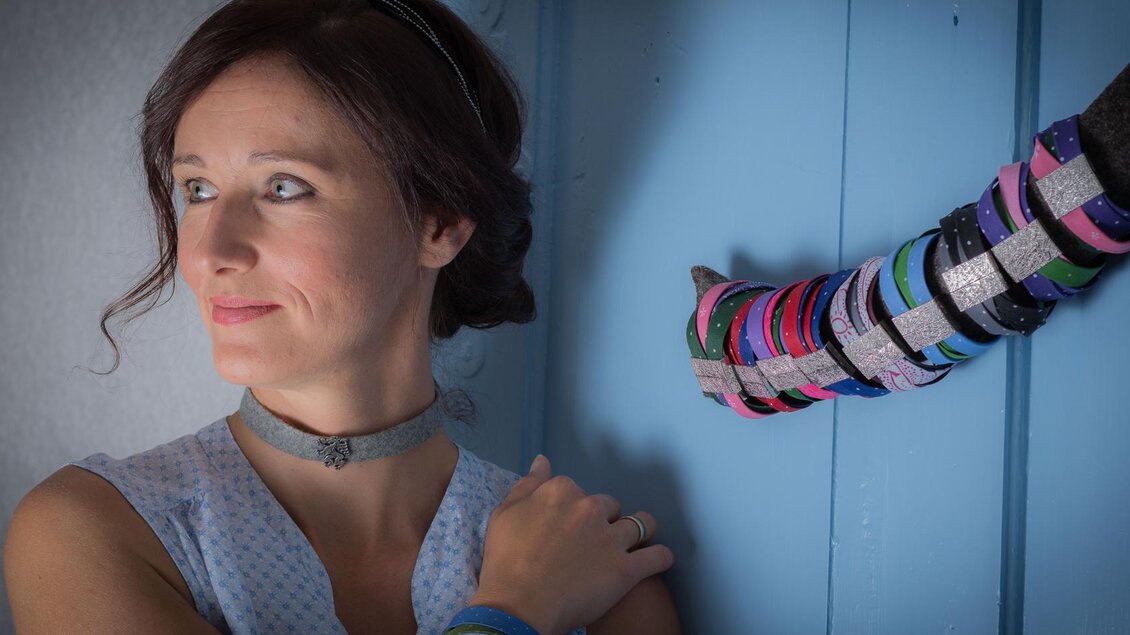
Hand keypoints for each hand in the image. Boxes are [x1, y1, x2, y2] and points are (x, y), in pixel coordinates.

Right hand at [468, 454, 674, 634]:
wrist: (518, 605)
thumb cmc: (506, 562)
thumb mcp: (505, 514)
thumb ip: (528, 484)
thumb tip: (542, 460)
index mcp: (562, 491)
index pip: (578, 491)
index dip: (574, 509)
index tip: (567, 527)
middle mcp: (590, 508)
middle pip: (610, 506)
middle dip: (604, 520)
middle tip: (591, 543)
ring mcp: (611, 538)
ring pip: (642, 524)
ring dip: (640, 531)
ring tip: (636, 542)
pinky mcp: (627, 569)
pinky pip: (657, 557)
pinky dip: (660, 557)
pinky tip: (657, 560)